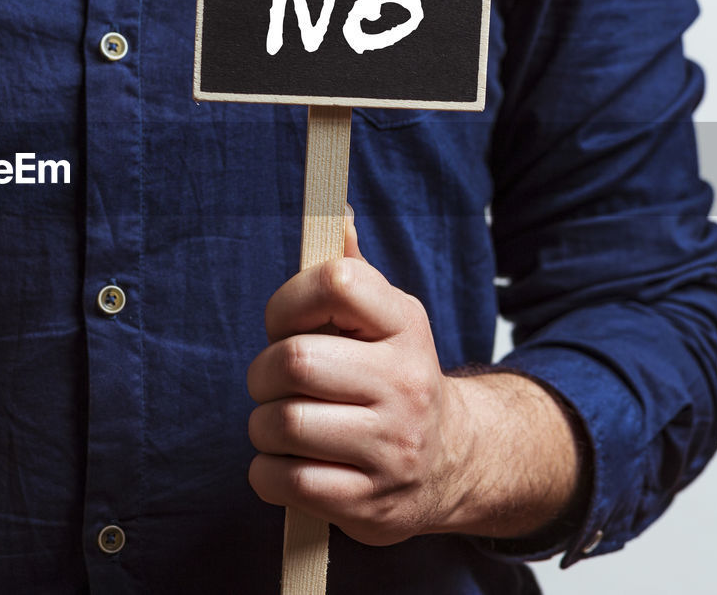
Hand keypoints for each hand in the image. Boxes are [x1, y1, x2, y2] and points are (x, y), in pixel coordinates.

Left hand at [246, 213, 579, 544]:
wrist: (454, 464)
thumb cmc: (391, 380)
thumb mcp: (384, 319)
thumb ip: (350, 271)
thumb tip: (335, 214)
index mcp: (404, 325)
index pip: (336, 282)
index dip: (288, 300)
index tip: (283, 323)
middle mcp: (405, 383)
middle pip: (294, 361)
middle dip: (263, 374)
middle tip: (272, 384)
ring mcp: (390, 447)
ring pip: (282, 424)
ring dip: (262, 426)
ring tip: (283, 426)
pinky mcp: (369, 502)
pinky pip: (284, 480)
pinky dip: (267, 473)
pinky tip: (288, 465)